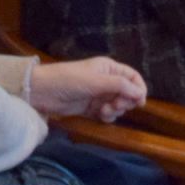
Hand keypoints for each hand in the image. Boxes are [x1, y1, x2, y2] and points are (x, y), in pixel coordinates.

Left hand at [31, 56, 145, 120]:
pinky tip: (100, 115)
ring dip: (115, 110)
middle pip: (128, 93)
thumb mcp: (97, 81)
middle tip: (116, 105)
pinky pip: (107, 114)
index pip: (132, 77)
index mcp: (109, 68)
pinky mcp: (91, 108)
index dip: (139, 89)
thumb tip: (141, 93)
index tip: (139, 102)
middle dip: (125, 101)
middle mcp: (106, 80)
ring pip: (118, 105)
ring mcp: (99, 95)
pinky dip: (107, 116)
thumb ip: (120, 86)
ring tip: (104, 110)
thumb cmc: (69, 80)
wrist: (43, 92)